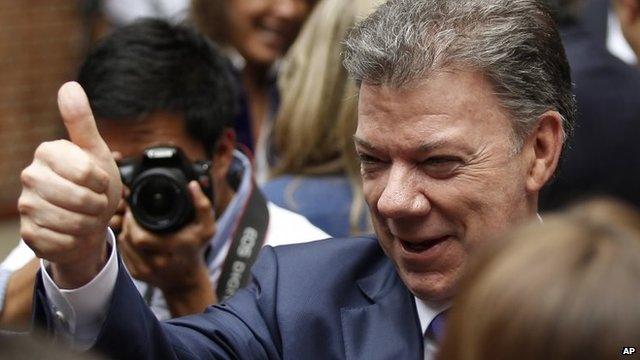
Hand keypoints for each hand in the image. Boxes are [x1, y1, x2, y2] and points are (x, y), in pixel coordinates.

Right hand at [18, 82, 121, 288]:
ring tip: (86, 217)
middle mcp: (31, 177)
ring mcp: (27, 206)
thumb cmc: (94, 185)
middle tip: (96, 203)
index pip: (87, 172)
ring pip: (71, 222)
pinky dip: (76, 240)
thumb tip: (69, 85)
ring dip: (89, 224)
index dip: (103, 182)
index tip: (101, 182)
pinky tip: (74, 232)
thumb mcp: (96, 152)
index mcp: (48, 153)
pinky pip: (62, 242)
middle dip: (97, 205)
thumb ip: (82, 122)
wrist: (90, 223)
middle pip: (78, 199)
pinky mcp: (29, 234)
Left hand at [118, 181, 216, 314]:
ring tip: (132, 222)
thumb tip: (192, 185)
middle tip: (131, 213)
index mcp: (173, 249)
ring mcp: (145, 270)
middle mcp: (158, 263)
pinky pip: (123, 253)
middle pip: (129, 239)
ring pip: (124, 244)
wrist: (187, 281)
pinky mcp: (136, 274)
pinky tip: (133, 235)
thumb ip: (203, 206)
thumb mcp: (207, 228)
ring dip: (125, 230)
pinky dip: (126, 241)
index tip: (136, 209)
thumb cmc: (195, 250)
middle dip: (128, 223)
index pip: (141, 237)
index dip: (134, 221)